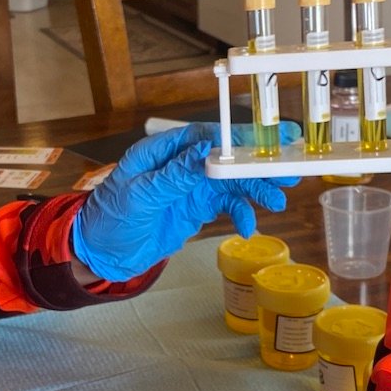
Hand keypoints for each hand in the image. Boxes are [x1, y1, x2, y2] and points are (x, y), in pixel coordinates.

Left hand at [71, 122, 299, 280]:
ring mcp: (190, 187)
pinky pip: (225, 205)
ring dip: (254, 190)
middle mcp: (180, 164)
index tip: (265, 140)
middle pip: (225, 158)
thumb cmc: (109, 219)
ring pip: (231, 182)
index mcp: (161, 151)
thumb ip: (173, 175)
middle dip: (255, 164)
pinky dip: (240, 213)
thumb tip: (204, 150)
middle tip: (288, 168)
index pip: (204, 136)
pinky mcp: (195, 208)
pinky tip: (249, 227)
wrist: (102, 254)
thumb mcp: (140, 195)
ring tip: (277, 200)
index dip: (236, 136)